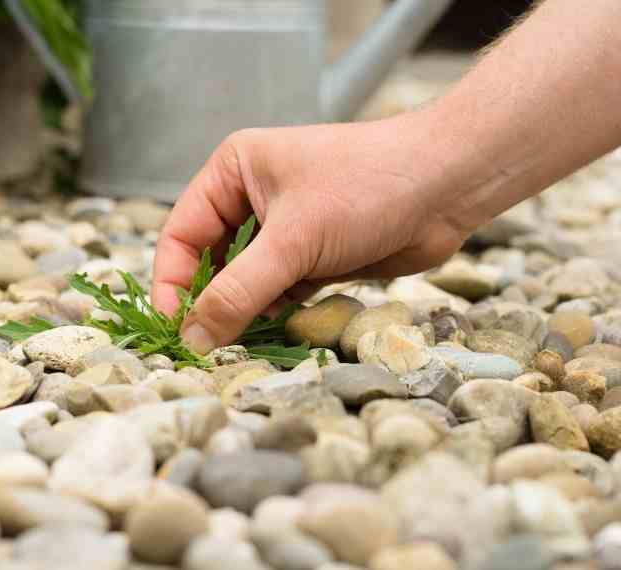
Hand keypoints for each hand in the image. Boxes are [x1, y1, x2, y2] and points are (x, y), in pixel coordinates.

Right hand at [151, 111, 475, 353]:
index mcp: (232, 172)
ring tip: (243, 342)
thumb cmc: (367, 188)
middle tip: (207, 348)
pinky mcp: (312, 257)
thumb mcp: (293, 240)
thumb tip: (193, 338)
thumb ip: (239, 292)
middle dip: (209, 303)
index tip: (174, 329)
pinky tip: (279, 329)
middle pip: (210, 263)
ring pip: (245, 283)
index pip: (181, 235)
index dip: (172, 283)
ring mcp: (284, 230)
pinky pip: (277, 293)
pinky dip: (275, 314)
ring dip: (243, 313)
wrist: (448, 185)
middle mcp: (252, 199)